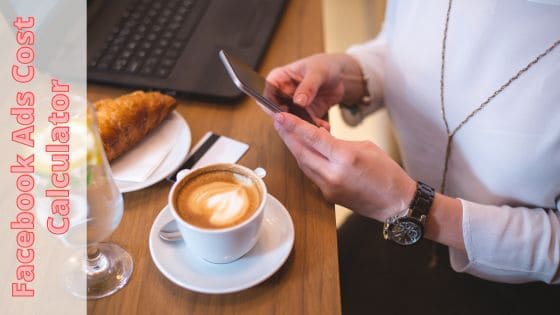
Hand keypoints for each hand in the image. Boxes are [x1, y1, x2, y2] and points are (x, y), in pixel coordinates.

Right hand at [266, 53, 365, 129]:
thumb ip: (308, 86)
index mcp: (279, 79)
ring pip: (289, 121)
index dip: (270, 105)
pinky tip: (323, 126)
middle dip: (287, 119)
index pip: (266, 94)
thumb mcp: (317, 72)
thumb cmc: (325, 66)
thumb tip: (298, 101)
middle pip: (276, 111)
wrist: (340, 76)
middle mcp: (282, 94)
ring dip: (301, 126)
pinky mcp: (304, 115)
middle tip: (300, 123)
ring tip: (315, 126)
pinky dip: (313, 128)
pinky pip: (304, 125)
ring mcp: (292, 106)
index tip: (283, 112)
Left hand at [273, 112, 415, 220]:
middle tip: (278, 122)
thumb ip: (338, 142)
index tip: (279, 117)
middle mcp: (333, 174)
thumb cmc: (387, 174)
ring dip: (293, 147)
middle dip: (287, 135)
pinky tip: (303, 150)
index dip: (293, 126)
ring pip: (303, 163)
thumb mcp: (366, 147)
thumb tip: (319, 137)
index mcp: (346, 157)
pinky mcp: (328, 195)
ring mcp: (328, 187)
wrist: (395, 203)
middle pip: (301, 151)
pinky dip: (305, 160)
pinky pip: (310, 174)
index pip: (313, 138)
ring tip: (287, 133)